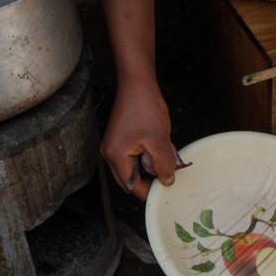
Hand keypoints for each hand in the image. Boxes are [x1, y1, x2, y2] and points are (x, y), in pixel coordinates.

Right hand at [99, 81, 175, 200]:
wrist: (137, 84)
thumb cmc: (145, 109)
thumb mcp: (159, 141)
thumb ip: (164, 165)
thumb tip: (167, 182)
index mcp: (115, 157)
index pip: (132, 187)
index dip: (149, 191)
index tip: (166, 189)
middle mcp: (109, 154)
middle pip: (129, 181)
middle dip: (148, 181)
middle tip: (166, 176)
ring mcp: (112, 146)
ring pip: (131, 170)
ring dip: (147, 169)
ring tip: (163, 162)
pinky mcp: (118, 139)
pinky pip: (131, 158)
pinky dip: (144, 159)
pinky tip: (156, 151)